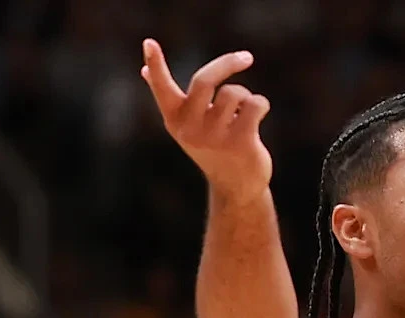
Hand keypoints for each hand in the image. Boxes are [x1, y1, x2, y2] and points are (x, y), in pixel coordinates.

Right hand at [141, 39, 271, 203]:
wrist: (236, 188)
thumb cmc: (212, 149)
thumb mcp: (188, 126)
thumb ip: (170, 98)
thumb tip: (144, 71)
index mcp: (175, 120)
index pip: (162, 88)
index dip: (156, 65)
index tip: (148, 42)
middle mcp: (191, 128)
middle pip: (205, 80)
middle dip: (228, 64)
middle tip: (247, 58)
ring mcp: (215, 137)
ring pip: (234, 92)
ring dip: (244, 97)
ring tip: (242, 114)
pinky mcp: (241, 142)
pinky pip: (254, 104)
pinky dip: (260, 105)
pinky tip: (257, 117)